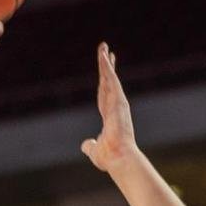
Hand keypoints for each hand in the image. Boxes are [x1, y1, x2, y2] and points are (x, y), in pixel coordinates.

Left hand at [80, 42, 137, 172]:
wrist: (119, 158)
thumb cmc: (110, 157)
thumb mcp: (95, 150)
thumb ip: (90, 146)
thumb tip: (85, 145)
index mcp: (110, 117)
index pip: (105, 96)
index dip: (104, 83)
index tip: (105, 72)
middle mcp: (116, 107)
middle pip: (109, 83)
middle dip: (107, 67)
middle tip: (106, 51)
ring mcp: (118, 103)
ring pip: (110, 78)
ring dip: (105, 62)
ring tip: (102, 46)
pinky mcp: (119, 100)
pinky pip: (111, 79)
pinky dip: (107, 67)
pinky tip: (103, 55)